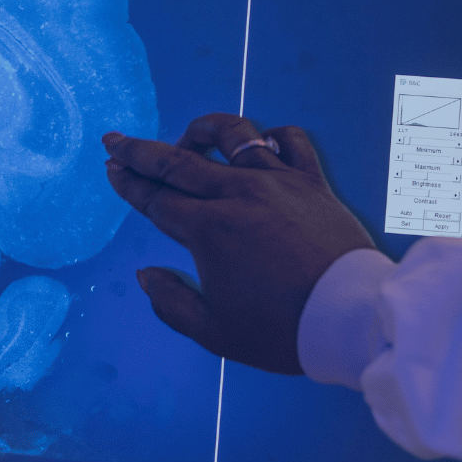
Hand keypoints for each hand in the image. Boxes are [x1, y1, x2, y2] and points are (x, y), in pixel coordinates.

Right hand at [102, 114, 375, 374]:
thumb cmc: (283, 330)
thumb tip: (145, 275)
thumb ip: (171, 302)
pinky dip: (272, 135)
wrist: (352, 318)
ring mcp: (277, 182)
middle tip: (116, 140)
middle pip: (177, 161)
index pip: (155, 198)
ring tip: (188, 137)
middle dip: (140, 150)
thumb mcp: (215, 332)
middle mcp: (237, 195)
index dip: (128, 183)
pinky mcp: (312, 182)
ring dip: (202, 130)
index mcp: (208, 230)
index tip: (110, 167)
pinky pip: (291, 140)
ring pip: (232, 135)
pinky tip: (260, 144)